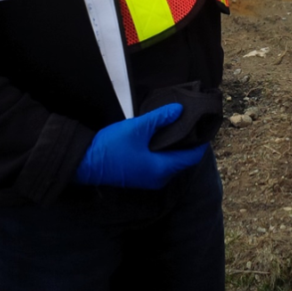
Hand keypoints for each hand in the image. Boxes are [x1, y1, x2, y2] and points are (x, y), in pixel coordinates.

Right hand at [75, 103, 207, 188]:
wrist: (86, 162)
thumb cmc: (113, 146)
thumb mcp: (138, 128)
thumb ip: (160, 118)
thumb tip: (179, 110)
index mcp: (161, 169)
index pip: (190, 158)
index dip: (200, 143)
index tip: (205, 127)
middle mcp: (158, 179)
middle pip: (182, 162)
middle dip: (189, 144)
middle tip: (192, 124)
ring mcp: (148, 180)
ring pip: (171, 164)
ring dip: (176, 149)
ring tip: (179, 127)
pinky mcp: (140, 176)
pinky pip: (161, 165)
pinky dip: (166, 153)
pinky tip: (163, 137)